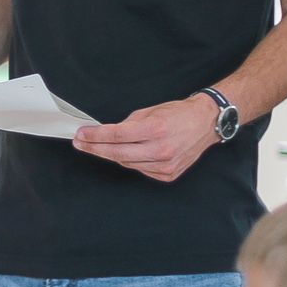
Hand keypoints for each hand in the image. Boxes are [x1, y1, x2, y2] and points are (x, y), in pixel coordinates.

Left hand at [71, 94, 219, 182]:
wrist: (205, 123)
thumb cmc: (178, 114)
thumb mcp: (150, 111)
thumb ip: (128, 124)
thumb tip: (107, 134)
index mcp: (155, 129)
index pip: (116, 135)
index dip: (95, 136)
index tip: (80, 135)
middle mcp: (161, 149)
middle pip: (117, 153)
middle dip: (95, 148)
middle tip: (81, 143)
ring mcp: (165, 164)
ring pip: (127, 163)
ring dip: (110, 155)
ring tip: (98, 146)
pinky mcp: (168, 174)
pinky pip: (140, 169)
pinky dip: (130, 161)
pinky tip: (125, 153)